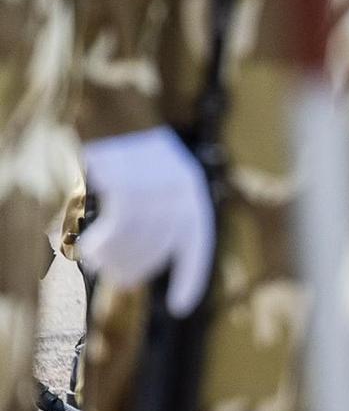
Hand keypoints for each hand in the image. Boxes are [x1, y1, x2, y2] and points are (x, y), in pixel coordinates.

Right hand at [79, 128, 215, 312]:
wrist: (106, 104)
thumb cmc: (120, 150)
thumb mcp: (141, 181)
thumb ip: (144, 218)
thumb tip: (131, 269)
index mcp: (190, 188)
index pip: (196, 240)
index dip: (190, 275)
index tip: (179, 306)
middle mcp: (182, 183)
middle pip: (164, 242)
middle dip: (139, 266)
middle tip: (118, 279)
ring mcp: (159, 179)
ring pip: (141, 235)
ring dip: (117, 255)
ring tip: (97, 260)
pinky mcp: (132, 175)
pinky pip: (122, 222)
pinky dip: (105, 242)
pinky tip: (89, 249)